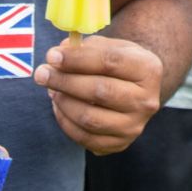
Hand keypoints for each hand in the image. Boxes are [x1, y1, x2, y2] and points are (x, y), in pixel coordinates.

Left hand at [34, 35, 163, 154]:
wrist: (136, 91)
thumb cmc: (118, 64)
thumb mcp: (109, 47)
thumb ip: (83, 48)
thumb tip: (57, 56)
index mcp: (148, 69)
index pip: (110, 62)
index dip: (77, 59)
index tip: (52, 56)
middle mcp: (146, 100)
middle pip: (100, 91)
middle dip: (65, 81)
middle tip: (42, 74)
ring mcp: (135, 126)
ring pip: (90, 118)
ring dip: (63, 103)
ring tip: (52, 90)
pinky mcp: (121, 144)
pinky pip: (85, 138)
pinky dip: (65, 122)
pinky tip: (59, 106)